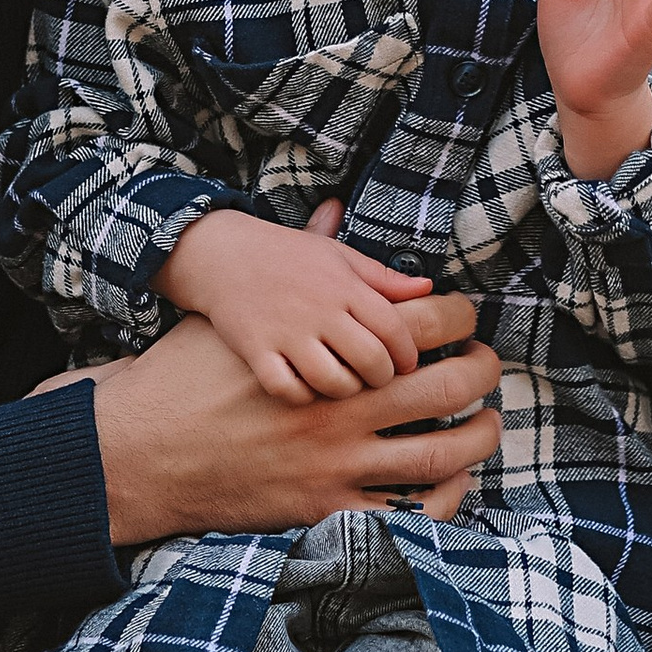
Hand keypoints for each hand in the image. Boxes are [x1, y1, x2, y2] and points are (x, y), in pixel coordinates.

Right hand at [90, 304, 502, 547]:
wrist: (143, 436)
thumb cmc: (201, 360)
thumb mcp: (254, 311)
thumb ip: (334, 276)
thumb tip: (386, 253)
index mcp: (329, 346)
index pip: (424, 322)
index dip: (459, 322)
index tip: (467, 327)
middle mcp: (340, 397)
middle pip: (443, 383)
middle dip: (479, 375)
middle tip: (488, 372)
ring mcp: (333, 456)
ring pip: (433, 452)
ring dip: (474, 442)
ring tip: (486, 428)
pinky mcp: (319, 503)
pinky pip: (397, 507)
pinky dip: (432, 498)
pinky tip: (447, 483)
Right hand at [160, 196, 434, 401]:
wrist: (221, 255)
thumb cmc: (287, 256)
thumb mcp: (337, 256)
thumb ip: (382, 277)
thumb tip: (429, 288)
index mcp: (344, 285)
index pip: (395, 330)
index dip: (408, 355)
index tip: (406, 365)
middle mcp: (319, 310)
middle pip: (371, 362)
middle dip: (382, 378)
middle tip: (379, 381)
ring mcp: (286, 333)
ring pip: (334, 382)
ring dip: (347, 391)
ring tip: (347, 387)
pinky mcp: (256, 352)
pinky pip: (289, 390)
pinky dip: (302, 396)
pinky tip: (307, 392)